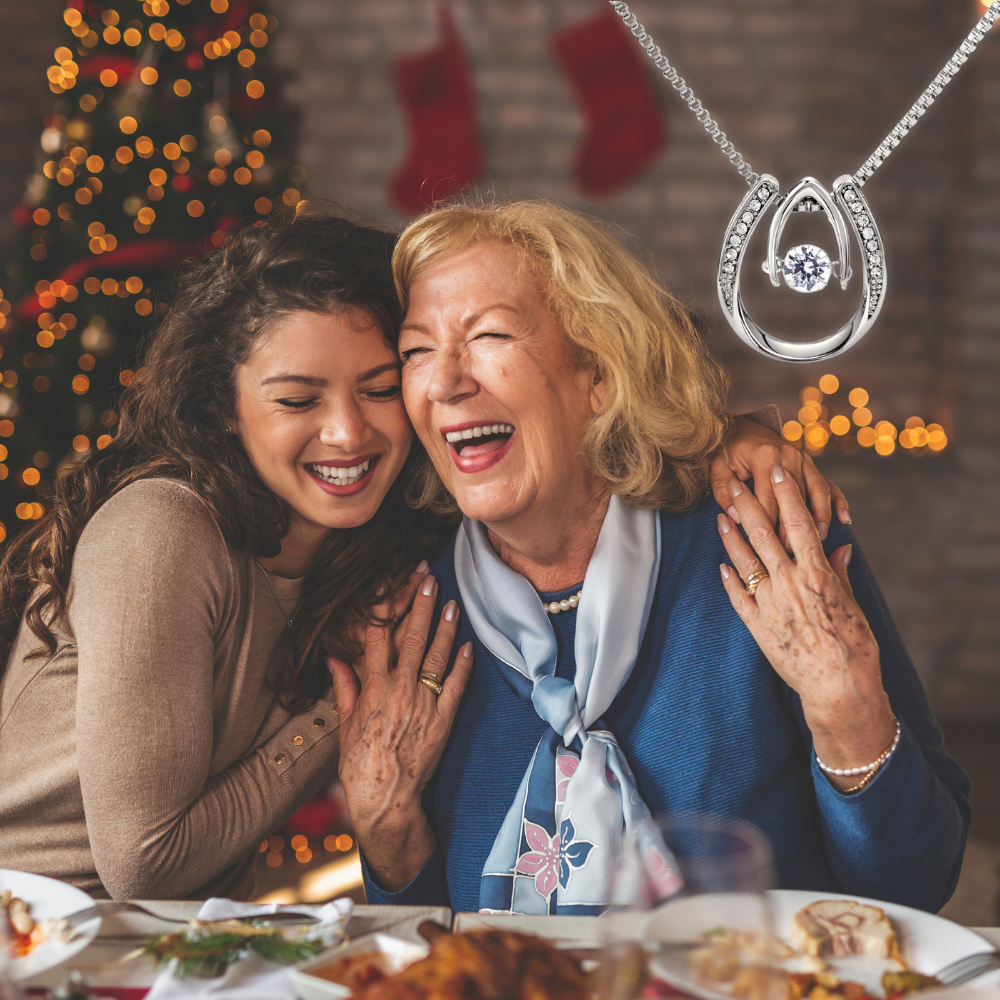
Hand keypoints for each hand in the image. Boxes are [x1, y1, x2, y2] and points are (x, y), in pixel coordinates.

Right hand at [329, 575, 473, 889]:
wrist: (385, 799)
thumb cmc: (360, 764)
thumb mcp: (346, 724)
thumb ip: (345, 687)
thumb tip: (335, 659)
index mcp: (372, 689)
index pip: (377, 637)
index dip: (384, 608)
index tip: (390, 585)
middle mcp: (399, 691)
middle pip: (411, 639)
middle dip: (420, 606)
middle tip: (428, 579)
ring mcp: (423, 704)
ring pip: (436, 657)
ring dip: (445, 627)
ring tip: (452, 603)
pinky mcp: (443, 720)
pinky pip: (455, 686)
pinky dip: (462, 665)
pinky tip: (468, 645)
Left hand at [711, 416, 849, 541]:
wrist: (741, 428)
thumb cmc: (726, 451)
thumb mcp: (717, 468)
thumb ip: (724, 492)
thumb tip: (737, 517)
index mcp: (764, 457)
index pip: (768, 498)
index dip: (768, 525)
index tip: (768, 547)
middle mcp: (788, 456)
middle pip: (795, 498)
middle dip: (793, 526)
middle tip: (792, 552)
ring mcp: (803, 459)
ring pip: (817, 491)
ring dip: (819, 516)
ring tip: (820, 539)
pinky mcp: (810, 464)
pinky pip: (827, 483)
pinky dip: (837, 501)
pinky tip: (844, 519)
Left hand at [716, 466, 894, 790]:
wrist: (840, 688)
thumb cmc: (855, 646)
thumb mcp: (852, 604)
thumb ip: (840, 573)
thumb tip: (838, 547)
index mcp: (817, 573)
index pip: (798, 523)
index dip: (787, 494)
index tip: (778, 470)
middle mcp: (790, 583)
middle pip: (763, 535)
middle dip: (747, 505)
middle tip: (732, 482)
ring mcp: (770, 604)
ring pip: (744, 561)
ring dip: (730, 536)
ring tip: (719, 516)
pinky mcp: (757, 626)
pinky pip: (738, 597)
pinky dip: (729, 579)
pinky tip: (721, 564)